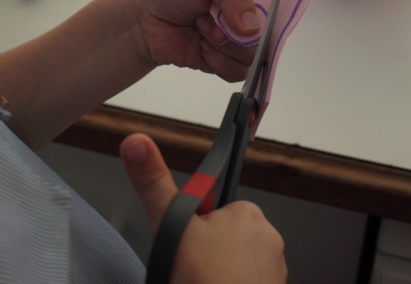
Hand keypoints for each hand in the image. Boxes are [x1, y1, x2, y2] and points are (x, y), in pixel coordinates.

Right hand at [120, 133, 287, 283]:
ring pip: (233, 263)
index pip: (215, 209)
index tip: (188, 246)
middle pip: (223, 236)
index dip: (195, 228)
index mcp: (247, 213)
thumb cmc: (205, 282)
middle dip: (205, 250)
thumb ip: (153, 181)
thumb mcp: (171, 226)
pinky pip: (243, 282)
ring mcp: (273, 271)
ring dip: (217, 272)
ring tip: (200, 283)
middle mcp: (268, 238)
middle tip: (190, 268)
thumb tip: (136, 141)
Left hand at [126, 0, 260, 82]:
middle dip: (234, 30)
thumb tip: (252, 27)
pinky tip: (201, 48)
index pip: (275, 0)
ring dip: (222, 45)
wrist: (141, 20)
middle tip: (208, 17)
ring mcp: (235, 40)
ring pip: (251, 55)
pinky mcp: (224, 61)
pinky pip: (238, 72)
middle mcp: (244, 15)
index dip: (264, 9)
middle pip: (265, 33)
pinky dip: (218, 62)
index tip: (242, 10)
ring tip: (200, 29)